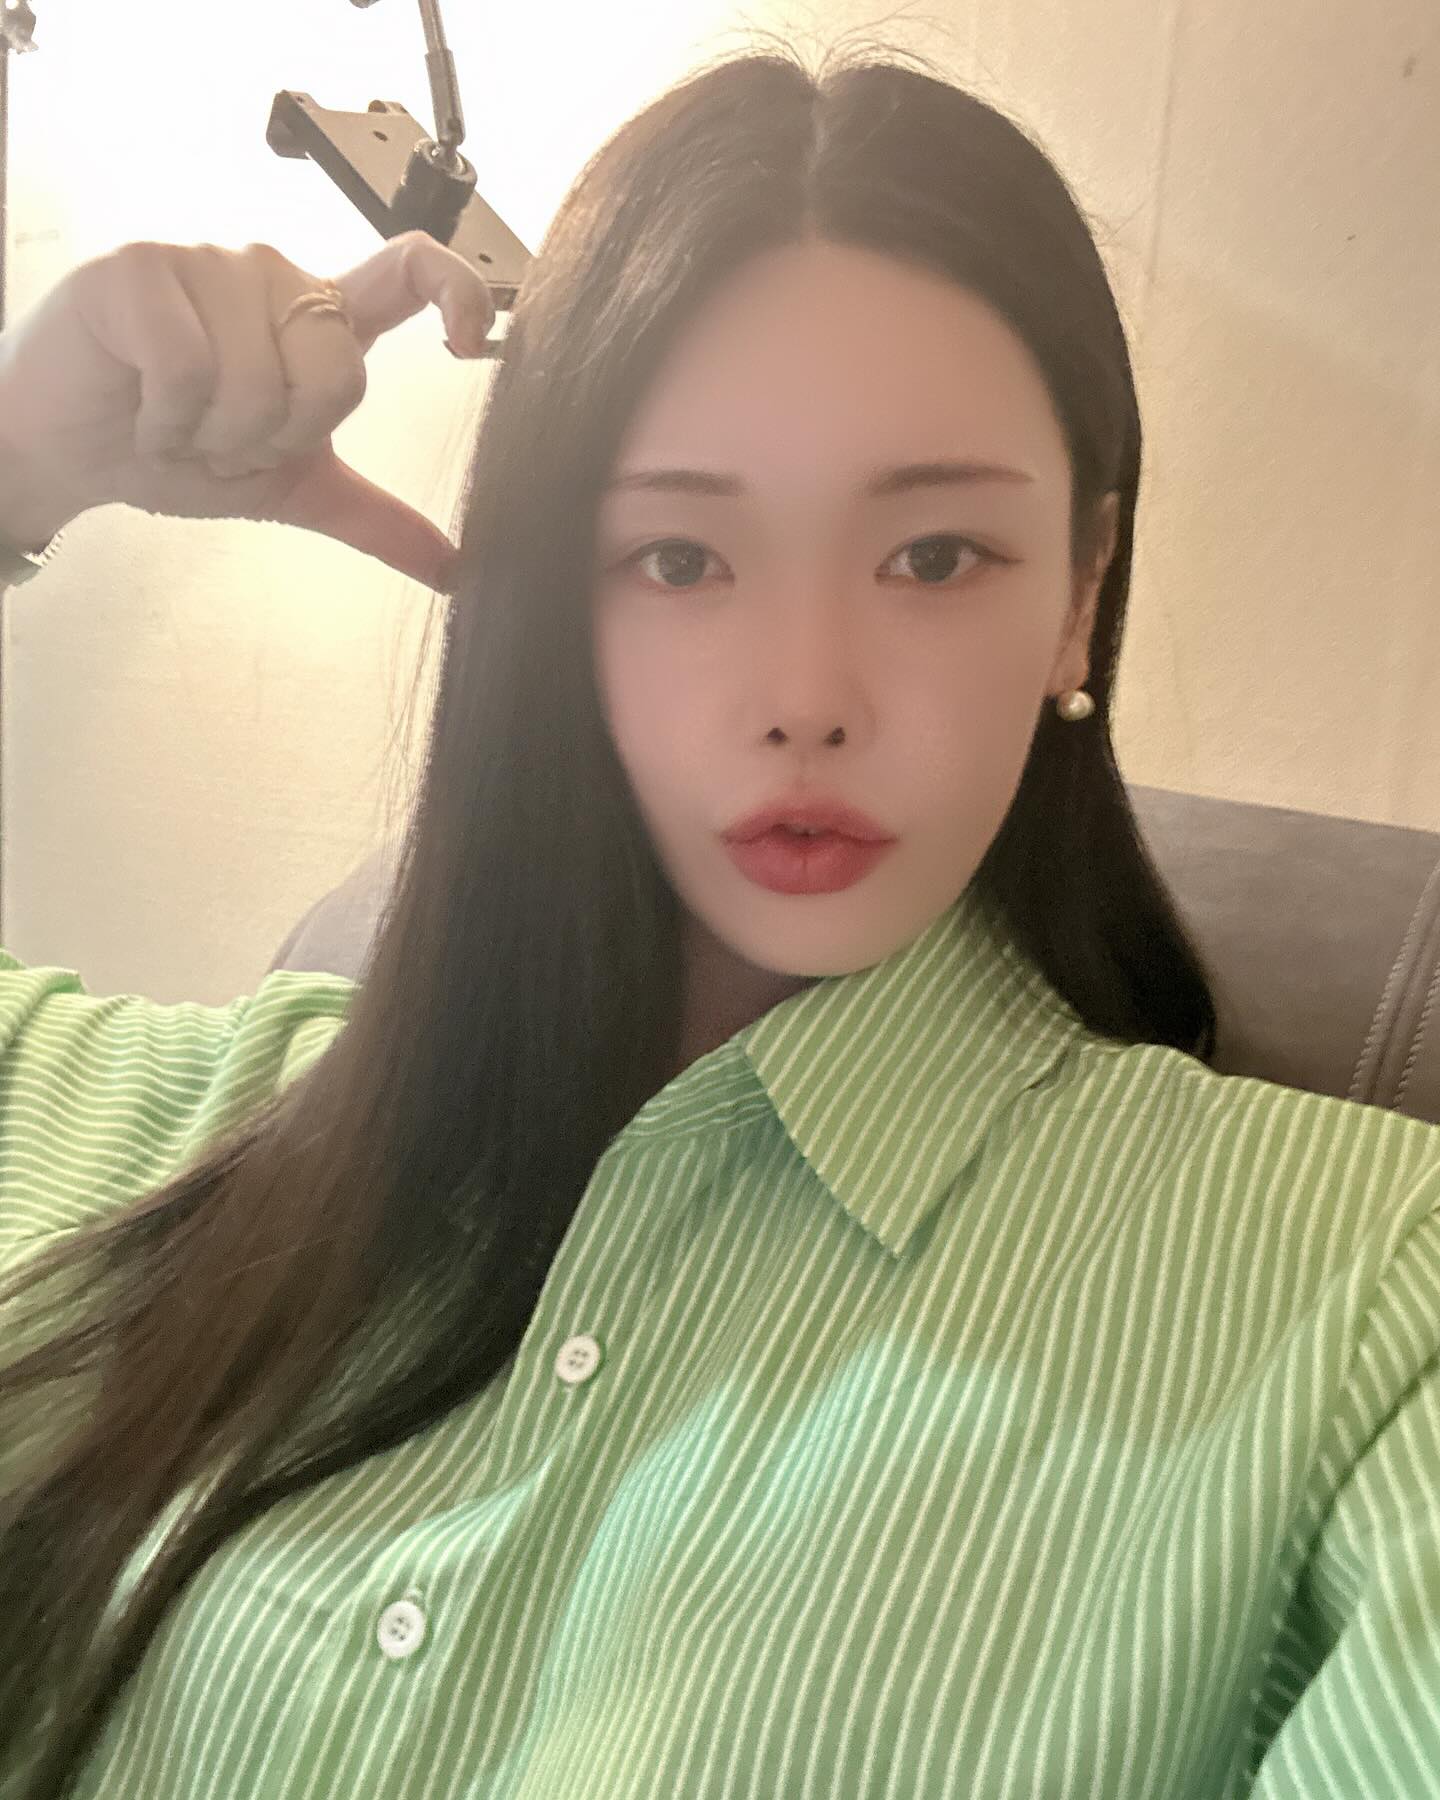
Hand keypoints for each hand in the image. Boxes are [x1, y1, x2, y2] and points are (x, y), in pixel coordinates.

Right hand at [0, 231, 498, 589]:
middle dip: (279, 438)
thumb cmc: (175, 450)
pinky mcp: (139, 270)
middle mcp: (273, 277)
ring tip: (175, 420)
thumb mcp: (290, 487)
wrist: (69, 456)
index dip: (457, 291)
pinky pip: (189, 369)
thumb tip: (456, 569)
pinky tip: (139, 407)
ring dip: (214, 434)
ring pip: (260, 377)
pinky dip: (165, 418)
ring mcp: (205, 263)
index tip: (471, 344)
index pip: (410, 270)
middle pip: (338, 369)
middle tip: (223, 439)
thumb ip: (374, 517)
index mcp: (319, 317)